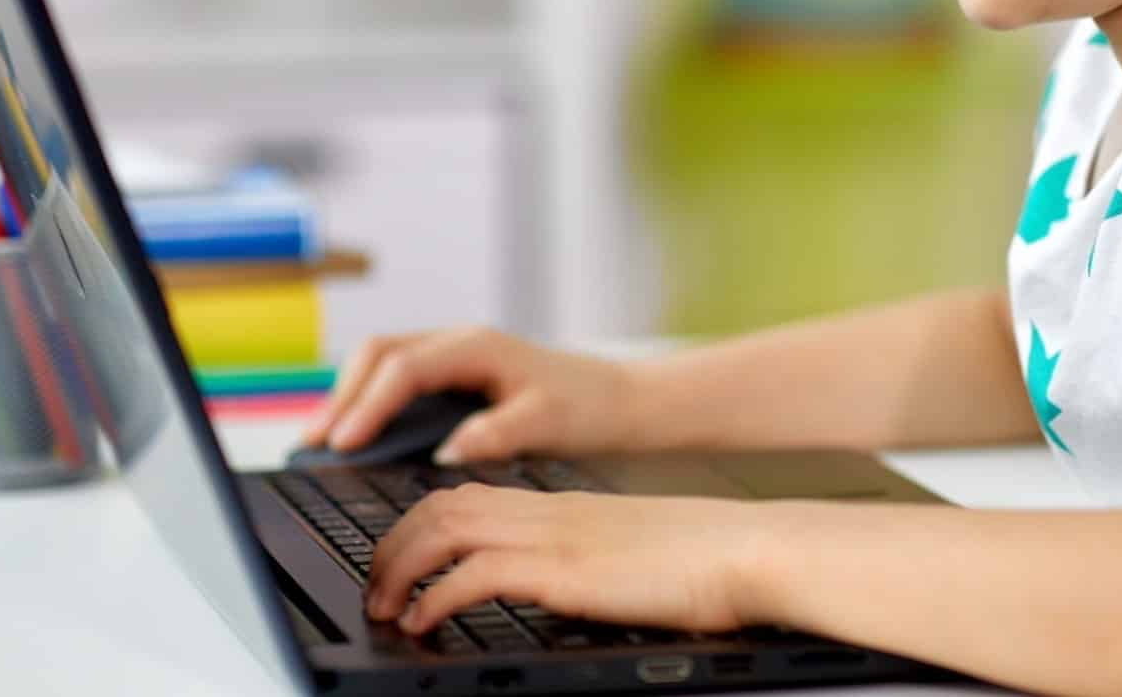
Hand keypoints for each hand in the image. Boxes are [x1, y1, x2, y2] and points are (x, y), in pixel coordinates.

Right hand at [299, 328, 637, 462]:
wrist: (620, 402)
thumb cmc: (588, 407)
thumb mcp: (548, 422)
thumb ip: (498, 434)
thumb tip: (448, 453)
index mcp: (476, 346)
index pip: (404, 368)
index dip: (369, 405)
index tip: (343, 444)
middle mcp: (456, 343)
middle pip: (378, 356)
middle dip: (341, 397)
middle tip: (311, 445)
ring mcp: (450, 357)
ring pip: (379, 364)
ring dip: (346, 398)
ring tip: (314, 444)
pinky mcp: (451, 379)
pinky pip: (394, 382)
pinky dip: (366, 405)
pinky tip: (350, 440)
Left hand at [364, 485, 771, 636]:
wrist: (749, 549)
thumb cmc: (707, 560)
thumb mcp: (630, 553)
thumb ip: (587, 561)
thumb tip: (562, 590)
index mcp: (562, 506)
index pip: (466, 497)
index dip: (416, 527)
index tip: (396, 564)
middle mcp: (549, 512)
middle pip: (439, 507)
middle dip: (390, 548)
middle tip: (372, 592)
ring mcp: (555, 537)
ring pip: (444, 530)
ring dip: (399, 570)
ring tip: (384, 609)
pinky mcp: (565, 571)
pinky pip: (475, 576)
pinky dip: (436, 598)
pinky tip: (424, 623)